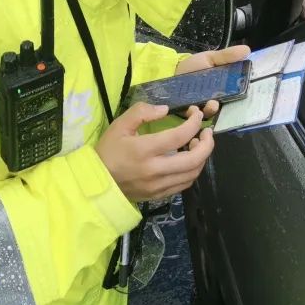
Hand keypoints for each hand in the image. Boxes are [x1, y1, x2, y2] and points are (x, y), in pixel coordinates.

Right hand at [96, 102, 213, 201]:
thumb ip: (142, 112)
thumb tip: (165, 109)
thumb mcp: (120, 125)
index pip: (179, 136)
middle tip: (206, 132)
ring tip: (197, 144)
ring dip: (201, 158)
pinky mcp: (159, 195)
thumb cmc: (108, 151)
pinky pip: (183, 184)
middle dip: (207, 144)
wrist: (96, 183)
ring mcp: (158, 186)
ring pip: (192, 174)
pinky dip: (192, 171)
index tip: (197, 114)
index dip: (194, 123)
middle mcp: (154, 170)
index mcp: (144, 150)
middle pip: (193, 159)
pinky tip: (188, 160)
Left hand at [175, 45, 250, 118]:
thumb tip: (247, 49)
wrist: (171, 72)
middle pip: (227, 106)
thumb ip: (227, 56)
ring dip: (211, 110)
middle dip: (227, 106)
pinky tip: (192, 108)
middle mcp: (216, 99)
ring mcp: (203, 107)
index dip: (242, 94)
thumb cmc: (193, 66)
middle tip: (220, 102)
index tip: (245, 93)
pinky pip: (194, 117)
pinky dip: (194, 114)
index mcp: (224, 87)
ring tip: (210, 105)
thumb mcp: (210, 58)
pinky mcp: (190, 113)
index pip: (238, 93)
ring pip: (211, 113)